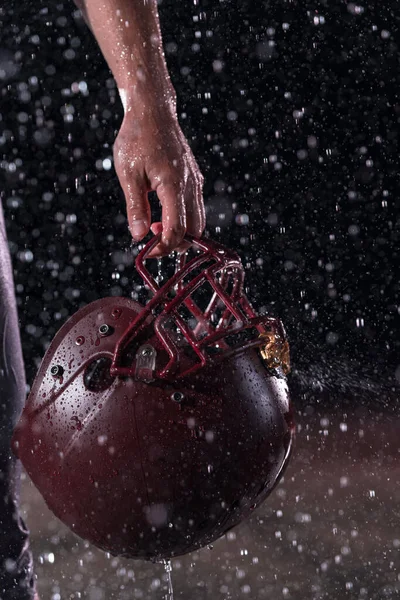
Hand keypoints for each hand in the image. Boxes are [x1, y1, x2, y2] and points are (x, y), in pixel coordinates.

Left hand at [113, 103, 204, 255]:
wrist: (153, 111)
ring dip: (180, 231)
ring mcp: (195, 182)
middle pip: (194, 231)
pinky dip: (182, 218)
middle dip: (175, 243)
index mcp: (174, 185)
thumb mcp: (128, 174)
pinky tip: (162, 212)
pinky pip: (195, 207)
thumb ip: (136, 207)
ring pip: (198, 221)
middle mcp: (190, 185)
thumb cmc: (137, 138)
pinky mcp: (194, 178)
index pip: (177, 230)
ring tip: (154, 224)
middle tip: (151, 240)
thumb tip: (139, 236)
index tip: (147, 250)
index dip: (163, 247)